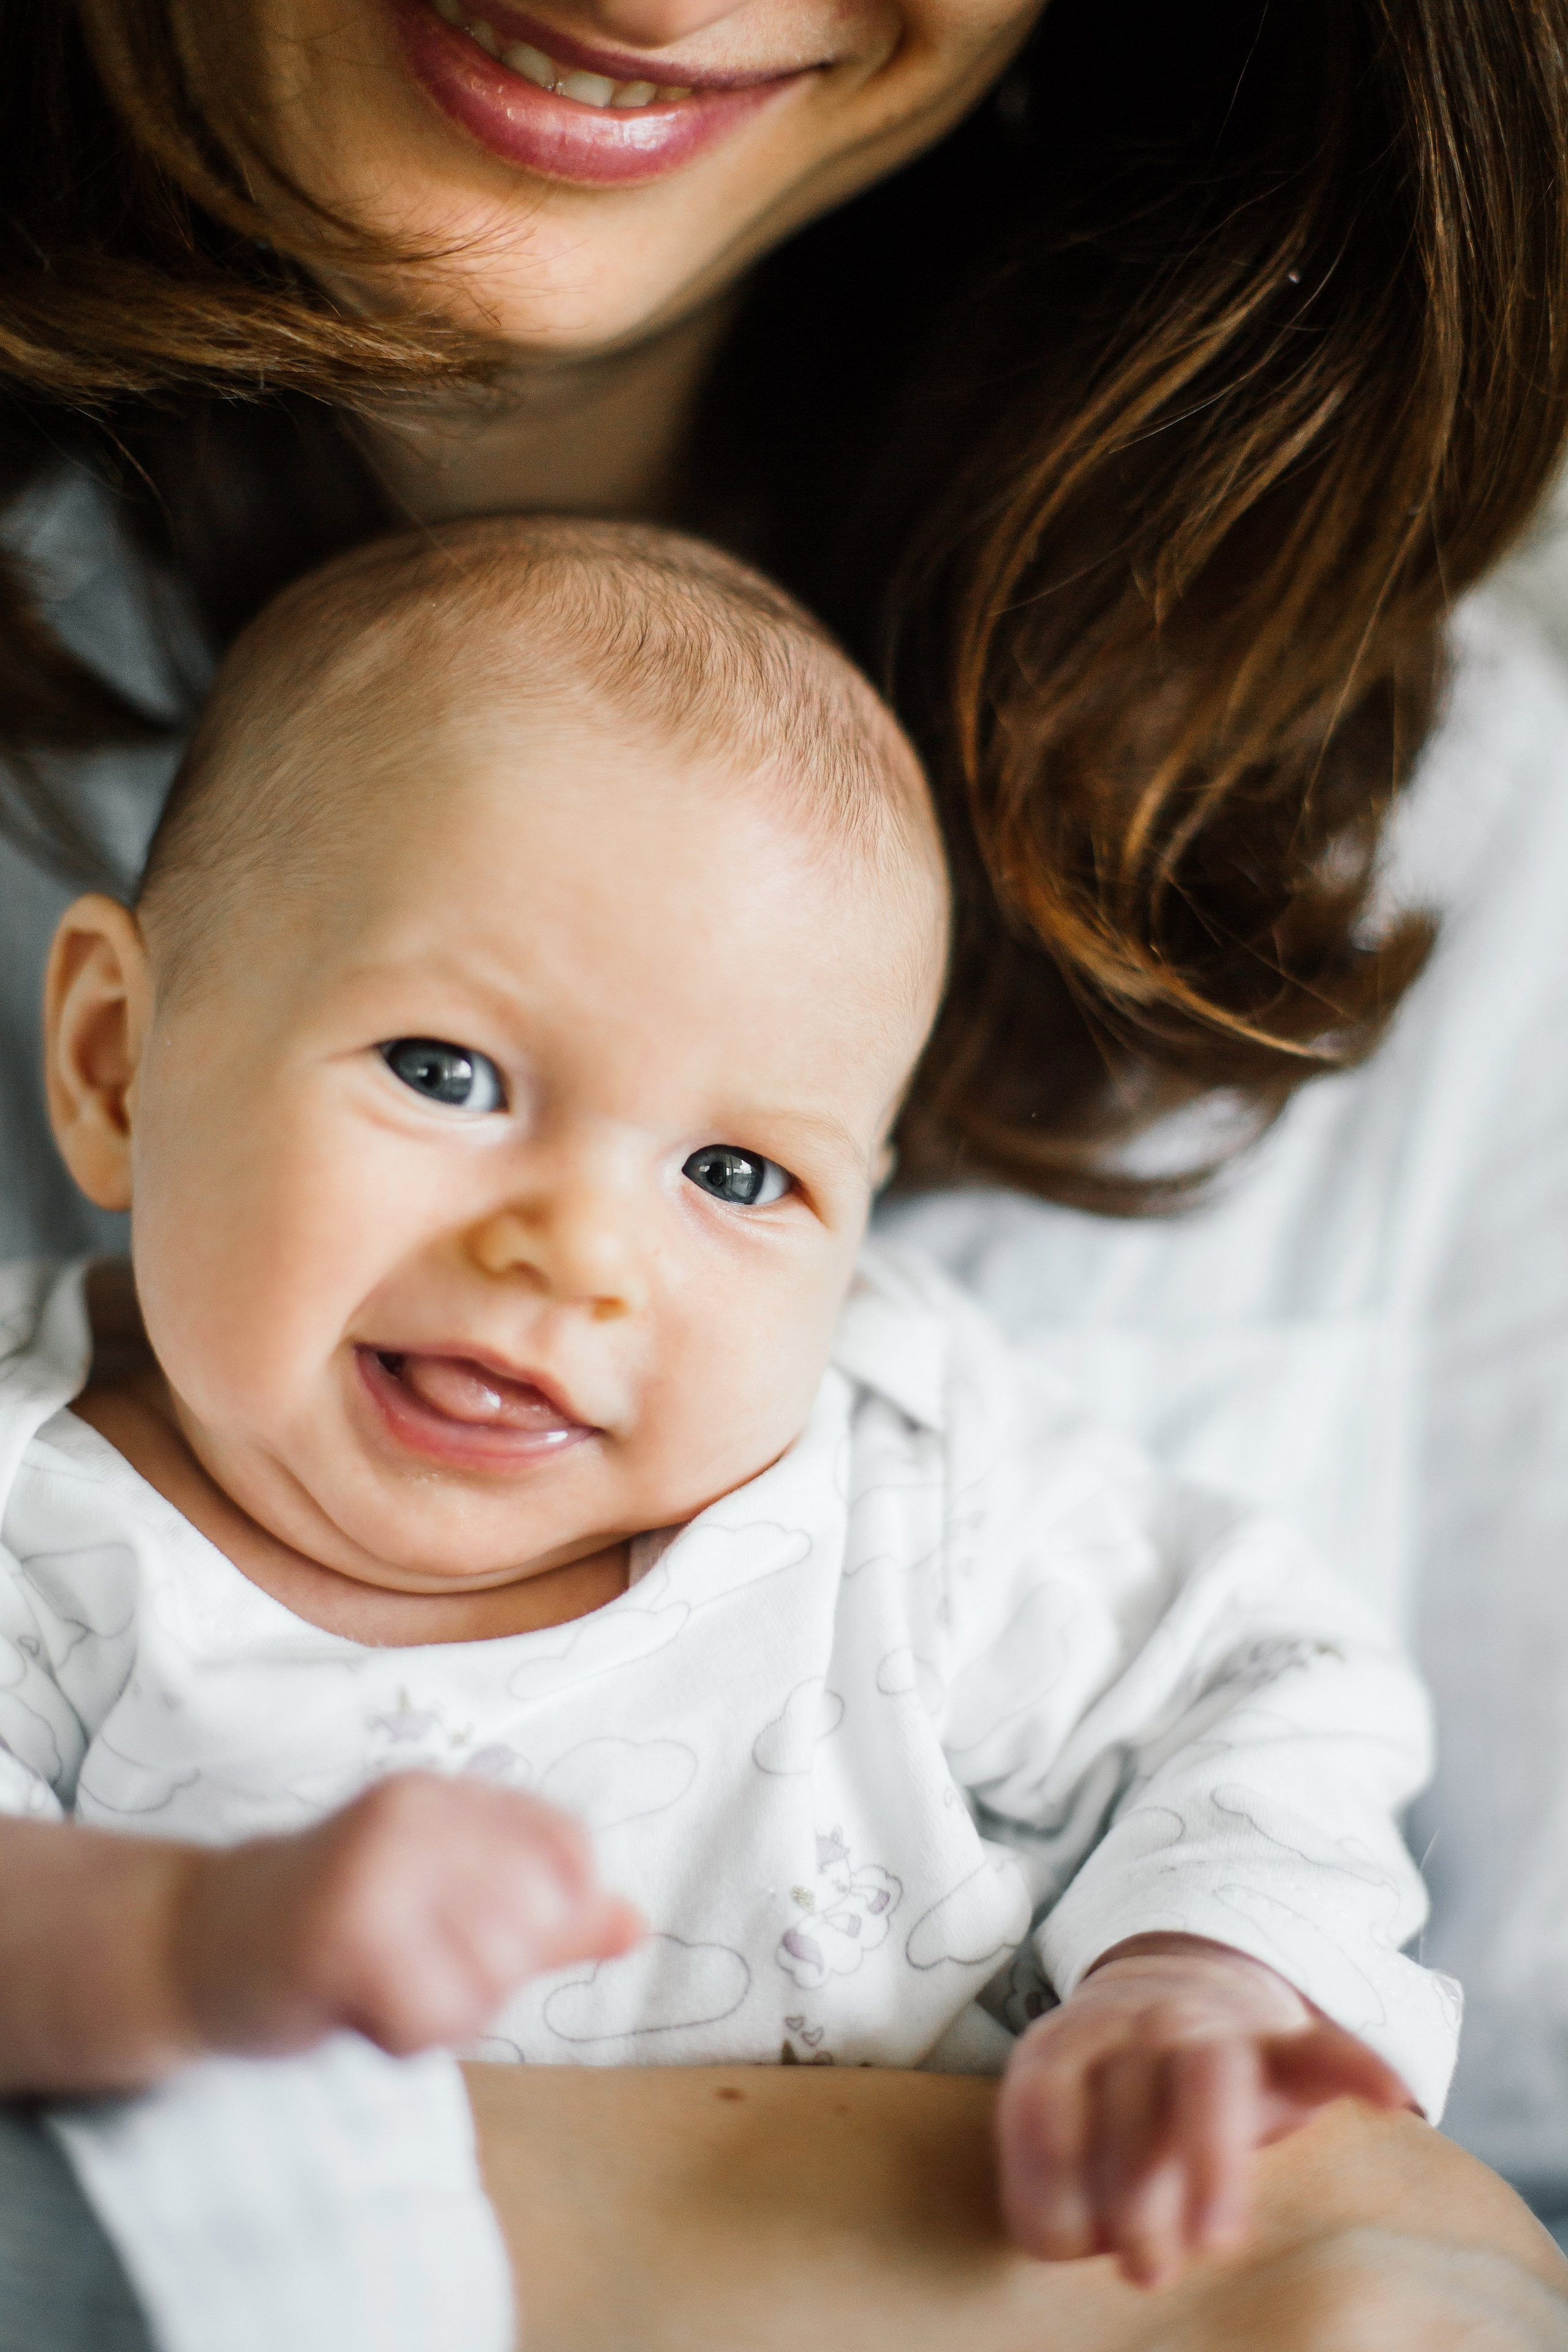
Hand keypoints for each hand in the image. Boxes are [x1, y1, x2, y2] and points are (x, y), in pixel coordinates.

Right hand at [169, 1771, 642, 2059]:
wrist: (192, 1942)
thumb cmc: (334, 1926)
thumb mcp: (445, 1903)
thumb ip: (543, 1914)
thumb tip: (637, 1922)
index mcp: (446, 1797)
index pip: (569, 1847)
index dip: (558, 1912)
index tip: (496, 1937)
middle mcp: (413, 1816)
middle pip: (539, 1916)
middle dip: (498, 1973)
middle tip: (424, 1970)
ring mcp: (371, 1870)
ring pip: (490, 1970)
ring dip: (449, 2009)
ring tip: (388, 1988)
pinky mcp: (334, 1937)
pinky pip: (429, 2015)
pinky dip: (406, 2036)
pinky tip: (358, 2011)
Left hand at [995, 1934, 1412, 2288]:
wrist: (1172, 1996)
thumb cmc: (1108, 2097)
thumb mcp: (1062, 2125)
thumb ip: (1054, 2187)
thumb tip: (1057, 2241)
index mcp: (1071, 2042)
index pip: (1051, 2093)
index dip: (1054, 2167)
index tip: (1072, 2243)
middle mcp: (1138, 2021)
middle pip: (1133, 2088)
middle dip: (1136, 2183)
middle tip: (1145, 2271)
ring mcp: (1213, 2023)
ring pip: (1209, 2072)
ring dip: (1212, 2154)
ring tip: (1218, 2239)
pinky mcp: (1285, 2040)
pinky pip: (1321, 2047)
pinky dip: (1356, 2067)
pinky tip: (1388, 2099)